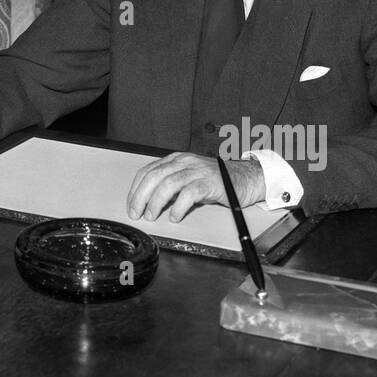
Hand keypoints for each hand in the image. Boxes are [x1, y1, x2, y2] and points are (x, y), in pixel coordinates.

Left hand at [126, 153, 265, 221]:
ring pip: (168, 184)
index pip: (148, 171)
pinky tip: (174, 216)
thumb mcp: (189, 178)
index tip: (131, 204)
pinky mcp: (210, 182)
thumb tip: (150, 201)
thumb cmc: (216, 180)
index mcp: (177, 160)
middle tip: (137, 213)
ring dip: (156, 202)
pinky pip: (189, 193)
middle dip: (140, 196)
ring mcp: (197, 171)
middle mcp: (185, 162)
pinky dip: (178, 206)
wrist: (245, 178)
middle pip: (154, 176)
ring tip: (152, 215)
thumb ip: (171, 186)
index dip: (136, 189)